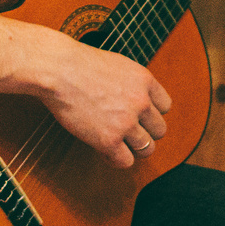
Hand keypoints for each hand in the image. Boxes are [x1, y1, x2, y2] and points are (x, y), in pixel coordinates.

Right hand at [37, 36, 171, 169]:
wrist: (58, 69)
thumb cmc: (78, 64)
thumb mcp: (117, 65)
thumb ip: (131, 83)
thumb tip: (134, 99)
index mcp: (145, 81)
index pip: (165, 107)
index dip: (150, 114)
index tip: (137, 116)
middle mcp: (141, 102)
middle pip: (159, 130)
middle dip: (144, 133)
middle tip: (126, 132)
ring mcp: (127, 122)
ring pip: (146, 149)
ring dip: (132, 149)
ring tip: (116, 144)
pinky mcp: (109, 139)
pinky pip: (125, 161)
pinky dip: (115, 159)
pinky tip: (103, 150)